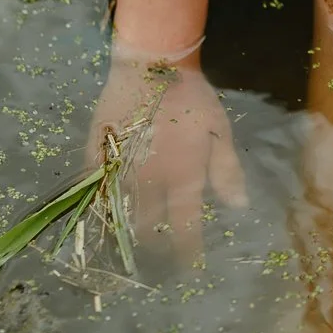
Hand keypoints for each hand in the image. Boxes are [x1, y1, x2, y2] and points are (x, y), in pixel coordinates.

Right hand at [88, 52, 246, 256]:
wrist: (152, 64)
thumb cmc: (192, 97)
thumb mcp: (220, 131)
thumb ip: (227, 171)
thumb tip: (238, 208)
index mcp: (182, 177)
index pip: (184, 226)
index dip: (186, 250)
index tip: (188, 268)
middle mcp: (150, 181)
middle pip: (148, 225)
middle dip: (153, 243)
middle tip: (156, 254)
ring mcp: (120, 169)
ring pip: (119, 213)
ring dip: (124, 231)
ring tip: (126, 246)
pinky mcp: (97, 154)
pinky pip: (94, 189)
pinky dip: (98, 206)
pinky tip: (99, 215)